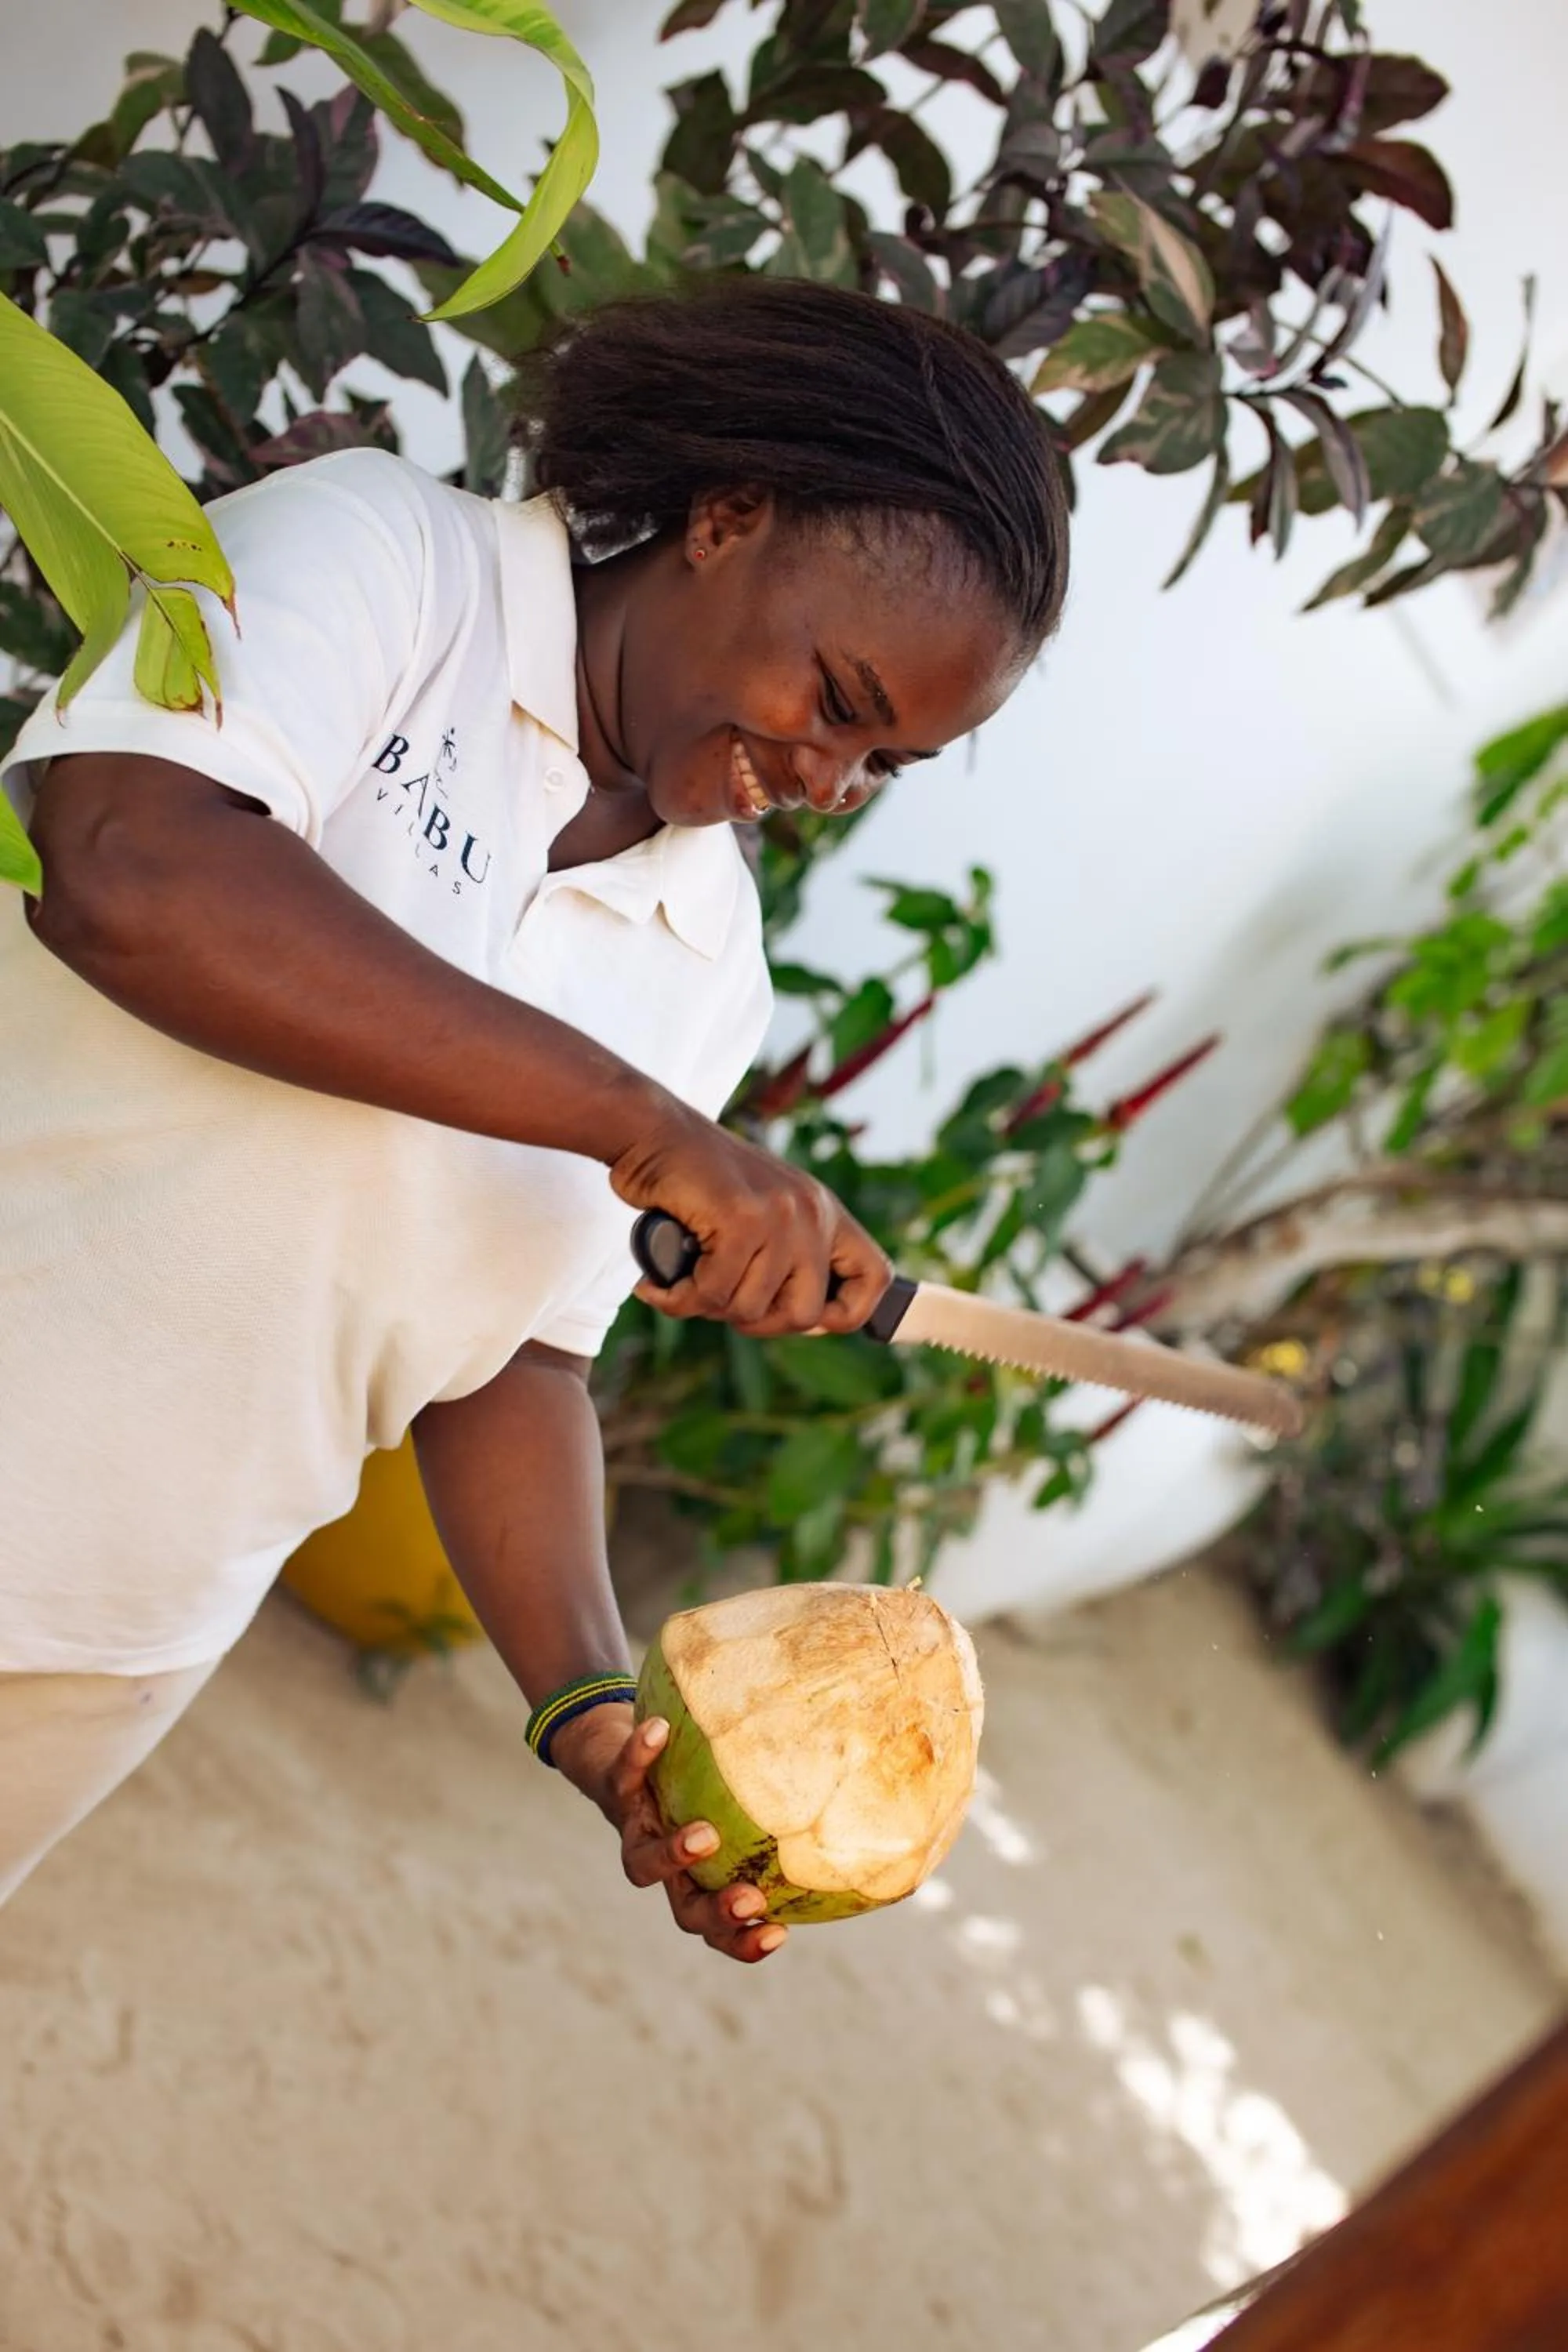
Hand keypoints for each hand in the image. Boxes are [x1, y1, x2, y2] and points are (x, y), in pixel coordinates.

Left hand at [551, 1706, 789, 1965]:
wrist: (614, 1755)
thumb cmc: (694, 1782)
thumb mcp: (738, 1803)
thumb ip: (785, 1812)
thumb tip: (867, 1800)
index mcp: (698, 1882)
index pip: (722, 1930)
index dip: (745, 1942)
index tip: (780, 1933)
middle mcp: (667, 1869)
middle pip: (684, 1913)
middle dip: (717, 1912)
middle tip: (750, 1897)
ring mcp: (637, 1832)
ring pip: (641, 1864)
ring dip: (674, 1855)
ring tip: (706, 1835)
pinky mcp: (615, 1790)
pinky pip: (623, 1775)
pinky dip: (640, 1756)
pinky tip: (661, 1730)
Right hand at [610, 1101, 889, 1337]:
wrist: (652, 1133)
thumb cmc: (695, 1182)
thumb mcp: (759, 1215)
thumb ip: (785, 1258)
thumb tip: (804, 1323)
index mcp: (824, 1212)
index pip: (874, 1278)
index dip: (845, 1314)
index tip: (795, 1316)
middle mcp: (812, 1212)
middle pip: (805, 1315)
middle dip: (757, 1323)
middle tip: (719, 1300)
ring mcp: (779, 1215)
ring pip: (749, 1309)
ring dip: (706, 1305)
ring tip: (683, 1278)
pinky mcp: (741, 1218)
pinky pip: (713, 1292)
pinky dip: (678, 1297)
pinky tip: (659, 1283)